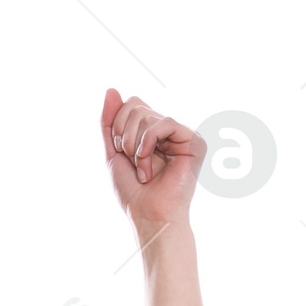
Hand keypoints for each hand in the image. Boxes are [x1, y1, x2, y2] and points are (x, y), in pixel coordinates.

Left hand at [100, 88, 204, 234]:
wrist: (148, 216)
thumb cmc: (134, 192)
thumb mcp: (113, 153)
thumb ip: (110, 122)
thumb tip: (111, 89)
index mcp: (152, 131)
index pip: (131, 104)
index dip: (118, 125)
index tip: (121, 152)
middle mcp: (169, 130)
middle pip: (137, 106)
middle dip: (125, 136)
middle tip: (133, 162)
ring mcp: (182, 135)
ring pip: (148, 115)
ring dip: (135, 146)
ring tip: (143, 170)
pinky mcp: (194, 142)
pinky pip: (166, 123)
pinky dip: (149, 143)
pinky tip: (149, 167)